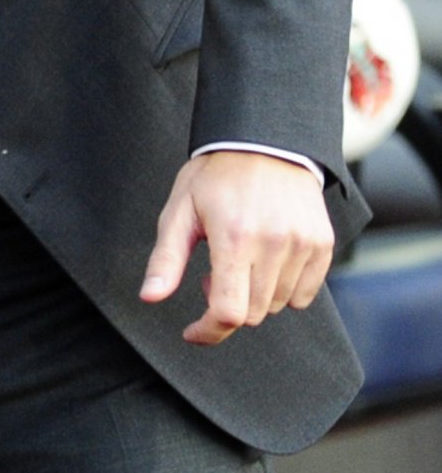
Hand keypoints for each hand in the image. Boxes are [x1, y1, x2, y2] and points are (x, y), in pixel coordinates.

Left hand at [141, 149, 335, 344]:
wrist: (265, 140)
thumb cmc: (215, 175)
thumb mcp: (179, 211)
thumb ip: (166, 259)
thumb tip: (150, 297)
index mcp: (234, 239)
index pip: (229, 311)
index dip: (208, 331)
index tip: (192, 331)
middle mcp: (275, 245)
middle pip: (253, 313)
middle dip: (226, 305)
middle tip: (210, 273)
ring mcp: (304, 245)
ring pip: (278, 305)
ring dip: (254, 296)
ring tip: (238, 261)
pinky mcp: (323, 244)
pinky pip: (305, 294)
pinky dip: (283, 290)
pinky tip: (265, 262)